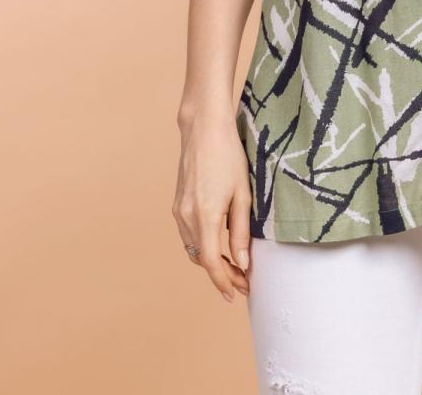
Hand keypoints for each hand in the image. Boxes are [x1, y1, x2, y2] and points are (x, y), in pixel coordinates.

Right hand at [172, 112, 251, 301]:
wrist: (203, 128)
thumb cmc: (228, 155)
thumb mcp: (243, 193)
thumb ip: (241, 230)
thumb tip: (243, 262)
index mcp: (205, 216)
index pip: (211, 262)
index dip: (223, 282)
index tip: (237, 294)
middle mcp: (186, 217)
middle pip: (201, 258)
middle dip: (221, 274)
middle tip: (243, 282)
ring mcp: (179, 210)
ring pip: (193, 248)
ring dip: (211, 260)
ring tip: (234, 265)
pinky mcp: (178, 203)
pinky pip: (188, 234)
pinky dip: (202, 245)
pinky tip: (218, 243)